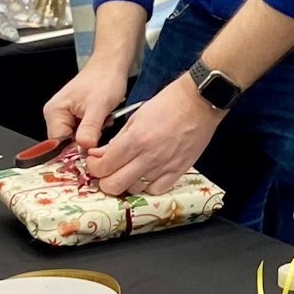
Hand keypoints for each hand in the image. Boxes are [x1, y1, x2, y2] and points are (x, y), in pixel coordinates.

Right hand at [42, 59, 129, 147]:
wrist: (111, 66)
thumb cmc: (104, 79)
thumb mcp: (99, 106)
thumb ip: (90, 128)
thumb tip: (83, 147)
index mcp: (54, 112)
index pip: (57, 144)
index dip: (74, 151)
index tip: (91, 152)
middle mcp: (56, 115)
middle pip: (66, 143)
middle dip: (85, 141)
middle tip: (100, 129)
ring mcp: (65, 116)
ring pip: (76, 139)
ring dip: (91, 136)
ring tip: (103, 121)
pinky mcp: (75, 117)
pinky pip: (82, 133)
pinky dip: (94, 131)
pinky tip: (102, 121)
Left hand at [85, 79, 221, 195]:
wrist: (200, 102)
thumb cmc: (168, 103)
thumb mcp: (136, 116)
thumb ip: (118, 139)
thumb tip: (101, 154)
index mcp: (134, 140)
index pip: (103, 166)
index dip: (94, 167)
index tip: (96, 161)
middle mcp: (148, 157)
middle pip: (114, 185)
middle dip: (104, 180)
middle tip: (106, 171)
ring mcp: (164, 167)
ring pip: (134, 190)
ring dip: (126, 183)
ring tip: (127, 171)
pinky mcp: (178, 171)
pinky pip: (156, 191)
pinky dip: (147, 187)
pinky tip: (145, 176)